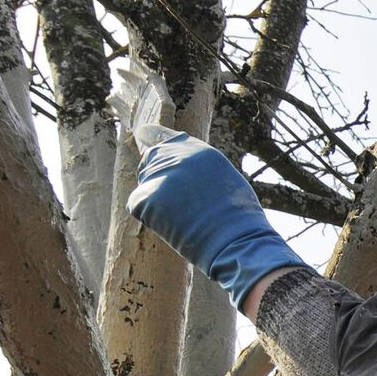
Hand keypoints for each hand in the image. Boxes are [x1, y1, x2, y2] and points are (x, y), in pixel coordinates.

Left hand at [128, 133, 307, 308]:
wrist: (234, 241)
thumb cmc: (238, 220)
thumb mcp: (225, 182)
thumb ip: (199, 171)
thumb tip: (180, 174)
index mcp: (201, 151)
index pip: (166, 137)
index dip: (154, 137)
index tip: (143, 134)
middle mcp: (177, 155)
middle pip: (151, 159)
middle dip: (159, 177)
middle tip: (177, 203)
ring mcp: (159, 175)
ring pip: (146, 183)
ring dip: (157, 199)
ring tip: (183, 216)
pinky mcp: (144, 197)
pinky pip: (138, 205)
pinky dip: (150, 217)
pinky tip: (173, 225)